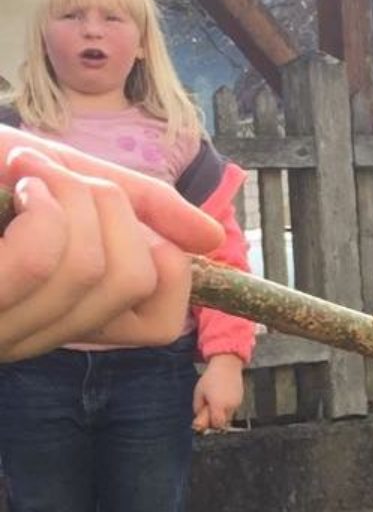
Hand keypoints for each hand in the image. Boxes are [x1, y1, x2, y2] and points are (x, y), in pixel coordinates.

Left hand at [0, 146, 195, 360]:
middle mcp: (35, 336)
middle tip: (55, 178)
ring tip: (26, 174)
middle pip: (135, 282)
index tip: (111, 207)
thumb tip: (213, 239)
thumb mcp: (76, 177)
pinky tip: (15, 188)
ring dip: (68, 193)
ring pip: (91, 269)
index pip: (160, 325)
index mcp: (65, 317)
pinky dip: (42, 202)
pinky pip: (42, 260)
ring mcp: (4, 329)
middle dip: (111, 204)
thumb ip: (145, 206)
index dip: (165, 257)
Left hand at [193, 354, 244, 431]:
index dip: (210, 424)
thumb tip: (199, 416)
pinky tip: (221, 397)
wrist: (227, 366)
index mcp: (218, 406)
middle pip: (223, 422)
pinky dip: (226, 407)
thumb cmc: (210, 378)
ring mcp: (237, 403)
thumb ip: (198, 407)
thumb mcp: (198, 392)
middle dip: (215, 420)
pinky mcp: (240, 399)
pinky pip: (232, 409)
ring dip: (221, 414)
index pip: (216, 424)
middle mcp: (230, 406)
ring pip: (229, 416)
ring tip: (215, 402)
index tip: (204, 421)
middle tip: (208, 411)